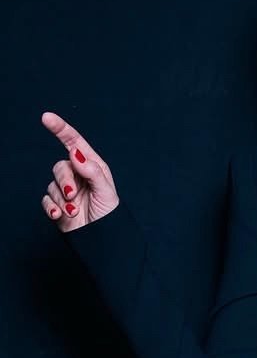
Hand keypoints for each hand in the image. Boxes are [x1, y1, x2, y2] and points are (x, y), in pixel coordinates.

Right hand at [40, 112, 119, 230]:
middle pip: (60, 167)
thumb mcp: (105, 191)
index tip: (46, 117)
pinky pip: (46, 200)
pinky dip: (53, 208)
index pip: (74, 143)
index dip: (60, 129)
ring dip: (63, 199)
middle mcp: (78, 175)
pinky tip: (63, 215)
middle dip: (65, 182)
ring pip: (52, 185)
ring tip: (75, 211)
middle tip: (74, 196)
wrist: (101, 239)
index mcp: (92, 166)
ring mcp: (66, 190)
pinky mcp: (57, 204)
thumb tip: (75, 152)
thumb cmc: (109, 215)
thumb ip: (91, 171)